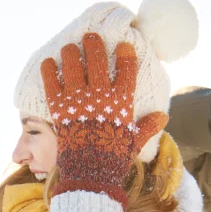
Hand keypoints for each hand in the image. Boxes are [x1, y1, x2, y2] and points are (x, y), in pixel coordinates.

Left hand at [40, 32, 167, 204]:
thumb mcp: (133, 143)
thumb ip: (147, 127)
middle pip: (97, 61)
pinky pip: (52, 84)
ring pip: (73, 67)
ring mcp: (79, 101)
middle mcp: (100, 97)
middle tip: (90, 37)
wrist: (89, 174)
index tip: (122, 45)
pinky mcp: (60, 109)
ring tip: (69, 48)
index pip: (127, 71)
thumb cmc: (113, 159)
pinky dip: (49, 72)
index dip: (125, 55)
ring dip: (71, 54)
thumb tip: (162, 116)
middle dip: (94, 45)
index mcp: (121, 103)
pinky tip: (48, 63)